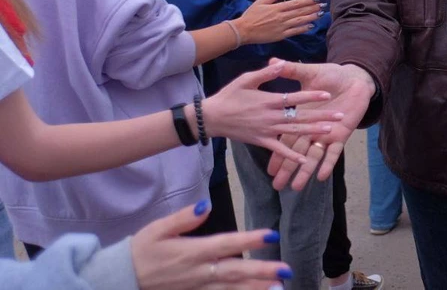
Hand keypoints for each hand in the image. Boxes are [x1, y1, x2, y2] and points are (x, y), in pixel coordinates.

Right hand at [131, 200, 291, 289]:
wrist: (121, 279)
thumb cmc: (141, 251)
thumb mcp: (158, 229)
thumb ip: (183, 218)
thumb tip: (207, 204)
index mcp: (191, 252)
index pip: (225, 245)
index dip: (248, 240)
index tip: (270, 235)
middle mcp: (198, 272)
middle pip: (234, 272)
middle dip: (261, 271)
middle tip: (286, 270)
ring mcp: (197, 288)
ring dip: (255, 289)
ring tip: (278, 287)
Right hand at [202, 62, 340, 162]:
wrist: (211, 117)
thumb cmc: (229, 95)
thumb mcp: (246, 79)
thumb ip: (266, 72)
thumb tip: (281, 62)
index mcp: (268, 100)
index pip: (294, 97)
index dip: (311, 95)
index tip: (327, 93)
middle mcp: (270, 116)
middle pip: (300, 116)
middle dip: (321, 116)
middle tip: (340, 114)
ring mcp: (267, 130)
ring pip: (294, 132)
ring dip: (313, 132)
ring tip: (330, 130)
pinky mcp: (261, 141)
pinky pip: (279, 149)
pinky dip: (291, 155)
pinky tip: (304, 159)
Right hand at [233, 0, 322, 44]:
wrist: (243, 31)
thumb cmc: (250, 16)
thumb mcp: (260, 2)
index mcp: (277, 8)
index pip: (296, 3)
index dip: (307, 1)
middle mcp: (281, 17)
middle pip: (300, 11)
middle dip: (313, 8)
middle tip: (323, 5)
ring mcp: (282, 26)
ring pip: (300, 21)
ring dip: (311, 17)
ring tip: (320, 14)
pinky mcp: (280, 35)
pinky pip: (294, 31)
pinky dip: (303, 29)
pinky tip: (311, 26)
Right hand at [266, 63, 375, 189]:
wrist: (354, 77)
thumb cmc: (330, 74)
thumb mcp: (309, 72)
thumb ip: (292, 70)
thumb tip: (274, 61)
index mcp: (299, 115)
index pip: (283, 135)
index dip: (276, 151)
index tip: (267, 166)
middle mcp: (310, 127)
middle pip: (295, 150)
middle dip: (286, 168)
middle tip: (275, 186)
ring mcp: (325, 133)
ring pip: (312, 155)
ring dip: (304, 171)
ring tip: (295, 188)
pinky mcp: (340, 134)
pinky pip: (333, 152)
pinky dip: (328, 163)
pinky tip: (321, 176)